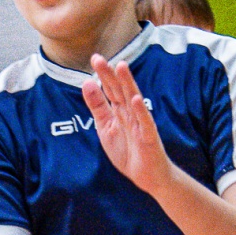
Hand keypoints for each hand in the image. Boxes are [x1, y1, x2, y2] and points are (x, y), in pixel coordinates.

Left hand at [83, 55, 173, 195]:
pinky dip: (141, 111)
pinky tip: (136, 100)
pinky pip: (145, 123)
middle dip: (110, 75)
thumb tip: (87, 82)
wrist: (147, 176)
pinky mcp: (149, 137)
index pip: (110, 89)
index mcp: (119, 111)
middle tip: (98, 58)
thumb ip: (98, 106)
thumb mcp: (106, 128)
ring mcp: (141, 124)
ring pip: (133, 101)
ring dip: (128, 84)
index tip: (95, 57)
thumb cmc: (128, 151)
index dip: (103, 75)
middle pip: (119, 90)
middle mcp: (131, 113)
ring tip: (121, 67)